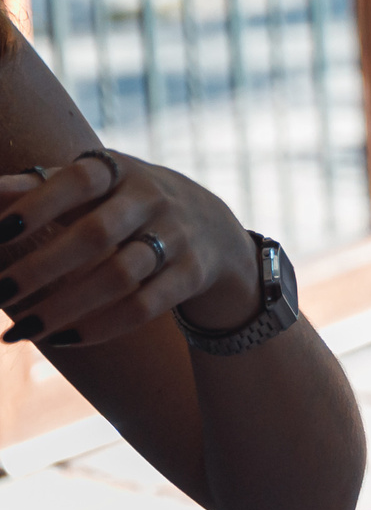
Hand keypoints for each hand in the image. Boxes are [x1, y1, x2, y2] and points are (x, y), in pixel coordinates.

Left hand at [0, 150, 261, 348]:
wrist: (213, 227)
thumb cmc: (127, 204)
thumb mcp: (94, 185)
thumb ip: (38, 186)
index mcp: (121, 171)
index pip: (81, 180)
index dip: (39, 205)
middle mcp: (153, 199)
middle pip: (97, 234)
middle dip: (41, 268)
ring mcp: (177, 237)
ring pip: (119, 276)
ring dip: (63, 307)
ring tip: (17, 332)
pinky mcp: (191, 275)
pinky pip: (144, 306)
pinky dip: (99, 327)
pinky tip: (59, 339)